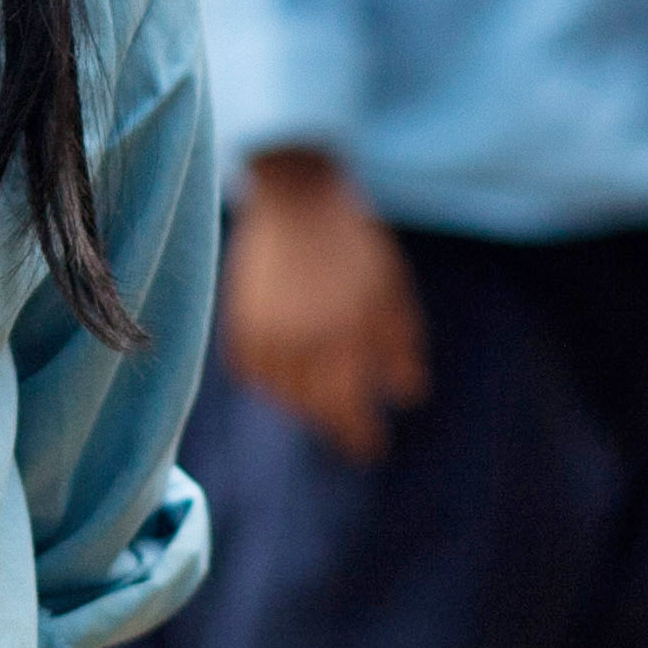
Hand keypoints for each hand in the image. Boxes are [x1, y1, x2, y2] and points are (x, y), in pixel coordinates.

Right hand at [222, 149, 426, 462]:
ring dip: (302, 403)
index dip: (360, 434)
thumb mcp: (390, 289)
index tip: (371, 450)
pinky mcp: (239, 321)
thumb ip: (400, 344)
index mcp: (345, 333)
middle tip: (347, 431)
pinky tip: (286, 376)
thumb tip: (408, 394)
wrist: (295, 197)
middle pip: (314, 406)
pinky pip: (252, 372)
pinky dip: (269, 380)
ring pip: (281, 393)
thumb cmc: (354, 242)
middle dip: (333, 422)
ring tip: (319, 400)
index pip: (349, 405)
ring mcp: (265, 331)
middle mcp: (302, 339)